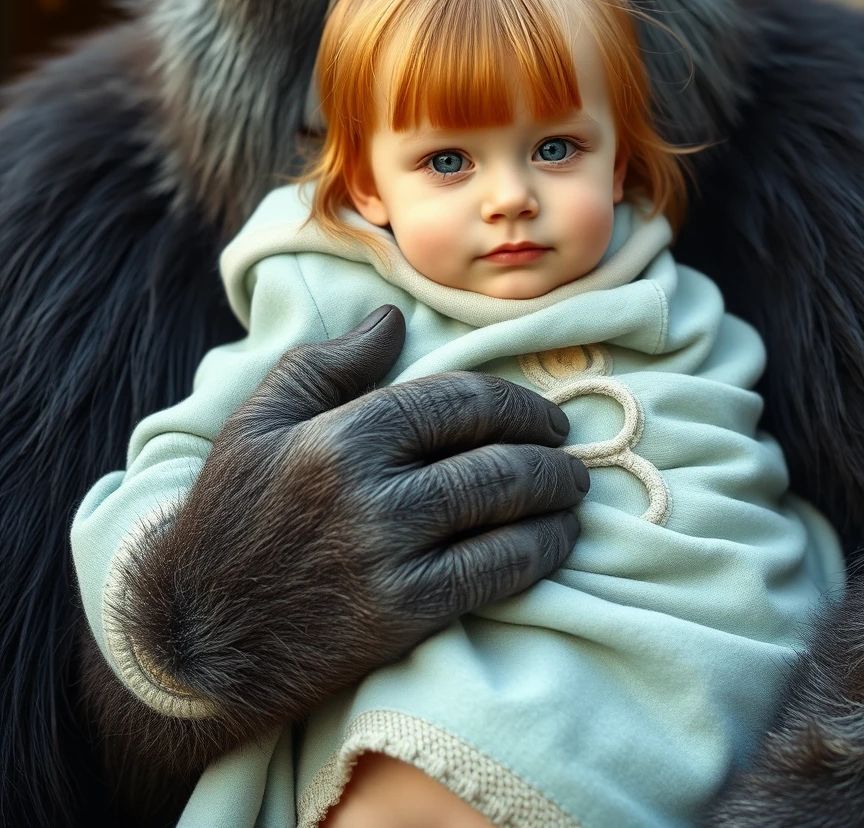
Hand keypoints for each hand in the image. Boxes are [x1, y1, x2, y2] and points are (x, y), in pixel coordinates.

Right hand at [114, 305, 587, 743]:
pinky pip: (496, 574)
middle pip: (495, 457)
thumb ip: (328, 363)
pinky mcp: (404, 616)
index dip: (515, 404)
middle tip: (569, 453)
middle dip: (549, 451)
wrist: (197, 636)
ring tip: (573, 492)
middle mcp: (372, 492)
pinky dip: (541, 552)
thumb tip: (392, 319)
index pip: (457, 401)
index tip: (543, 417)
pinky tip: (556, 541)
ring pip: (505, 512)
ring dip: (557, 498)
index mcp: (342, 435)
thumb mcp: (258, 423)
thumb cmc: (230, 517)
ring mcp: (391, 557)